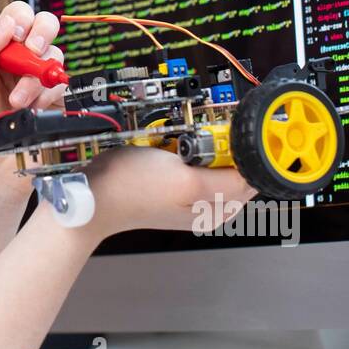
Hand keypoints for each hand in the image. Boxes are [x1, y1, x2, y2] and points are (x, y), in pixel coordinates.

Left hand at [0, 2, 65, 207]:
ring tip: (17, 102)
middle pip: (46, 26)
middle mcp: (23, 61)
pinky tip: (30, 111)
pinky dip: (46, 95)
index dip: (20, 19)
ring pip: (56, 56)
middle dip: (41, 35)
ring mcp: (42, 80)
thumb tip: (10, 21)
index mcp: (0, 50)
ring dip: (35, 77)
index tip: (15, 35)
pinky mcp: (58, 101)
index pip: (17, 16)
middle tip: (31, 52)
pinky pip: (63, 84)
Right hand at [82, 146, 258, 239]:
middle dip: (220, 148)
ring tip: (176, 144)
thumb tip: (257, 175)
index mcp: (215, 211)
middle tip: (194, 141)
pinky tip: (166, 145)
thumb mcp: (187, 181)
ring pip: (209, 161)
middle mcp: (204, 206)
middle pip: (231, 168)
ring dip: (199, 146)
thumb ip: (227, 181)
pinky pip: (187, 159)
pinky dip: (182, 148)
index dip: (245, 154)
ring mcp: (185, 194)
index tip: (226, 138)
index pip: (251, 178)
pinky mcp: (169, 183)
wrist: (92, 192)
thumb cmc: (133, 188)